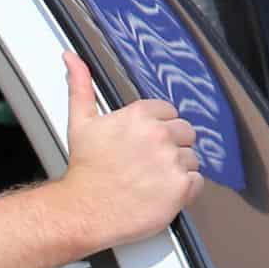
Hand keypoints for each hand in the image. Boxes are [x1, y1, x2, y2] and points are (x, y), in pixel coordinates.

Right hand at [52, 50, 204, 251]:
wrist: (83, 210)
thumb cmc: (84, 169)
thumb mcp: (81, 122)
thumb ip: (81, 86)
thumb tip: (71, 57)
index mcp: (141, 115)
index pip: (170, 113)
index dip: (158, 130)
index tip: (144, 144)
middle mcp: (159, 135)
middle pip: (186, 134)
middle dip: (172, 147)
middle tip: (149, 164)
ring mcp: (172, 161)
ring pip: (192, 159)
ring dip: (178, 169)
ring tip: (153, 181)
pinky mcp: (180, 187)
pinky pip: (197, 183)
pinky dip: (185, 190)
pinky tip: (162, 193)